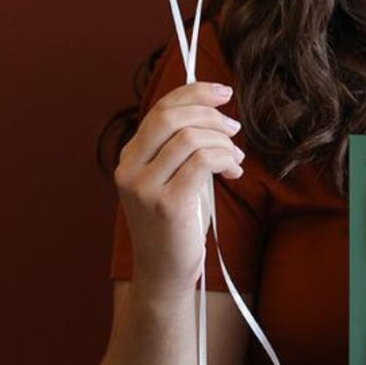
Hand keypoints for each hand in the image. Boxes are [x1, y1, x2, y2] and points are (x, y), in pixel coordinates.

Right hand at [114, 81, 243, 297]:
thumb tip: (212, 108)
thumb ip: (180, 145)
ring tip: (235, 159)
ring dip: (223, 142)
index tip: (222, 92)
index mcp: (130, 157)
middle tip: (234, 128)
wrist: (164, 272)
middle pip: (171, 117)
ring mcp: (145, 187)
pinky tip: (232, 171)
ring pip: (190, 138)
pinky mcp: (167, 204)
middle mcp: (130, 169)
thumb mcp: (172, 177)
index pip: (160, 109)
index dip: (194, 93)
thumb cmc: (175, 223)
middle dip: (211, 115)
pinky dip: (224, 159)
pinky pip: (202, 161)